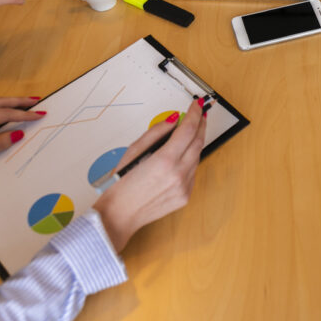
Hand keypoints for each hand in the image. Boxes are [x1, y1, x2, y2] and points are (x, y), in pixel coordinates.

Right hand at [93, 100, 205, 251]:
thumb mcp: (134, 151)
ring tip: (190, 133)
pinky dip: (190, 161)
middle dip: (200, 125)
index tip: (196, 105)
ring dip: (195, 143)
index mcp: (165, 161)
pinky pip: (193, 172)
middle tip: (199, 114)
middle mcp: (178, 174)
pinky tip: (181, 156)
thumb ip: (156, 132)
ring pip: (197, 157)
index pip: (188, 129)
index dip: (194, 114)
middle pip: (198, 142)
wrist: (120, 215)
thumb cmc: (122, 184)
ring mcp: (184, 187)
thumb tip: (173, 119)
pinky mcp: (186, 196)